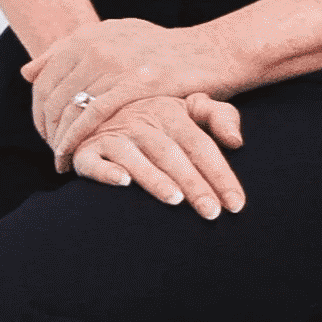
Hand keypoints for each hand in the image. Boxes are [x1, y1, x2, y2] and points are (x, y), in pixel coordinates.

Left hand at [28, 12, 255, 205]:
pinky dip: (76, 138)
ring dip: (59, 137)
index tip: (45, 131)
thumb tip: (27, 72)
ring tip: (61, 157)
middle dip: (46, 128)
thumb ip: (69, 51)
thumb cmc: (164, 51)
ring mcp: (115, 62)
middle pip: (52, 95)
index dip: (38, 109)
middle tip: (52, 150)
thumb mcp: (114, 38)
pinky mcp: (136, 82)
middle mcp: (97, 45)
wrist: (212, 52)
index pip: (45, 78)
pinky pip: (93, 115)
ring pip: (69, 106)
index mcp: (88, 35)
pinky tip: (69, 155)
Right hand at [64, 86, 257, 217]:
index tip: (236, 204)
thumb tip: (237, 141)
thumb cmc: (155, 119)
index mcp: (170, 113)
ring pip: (135, 157)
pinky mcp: (84, 150)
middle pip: (172, 154)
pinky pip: (93, 161)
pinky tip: (123, 183)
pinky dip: (106, 171)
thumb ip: (218, 117)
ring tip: (175, 200)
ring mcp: (111, 136)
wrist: (98, 110)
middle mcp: (140, 122)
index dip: (220, 174)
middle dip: (194, 184)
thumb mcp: (188, 108)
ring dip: (155, 178)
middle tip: (212, 212)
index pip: (201, 145)